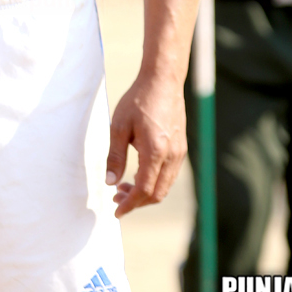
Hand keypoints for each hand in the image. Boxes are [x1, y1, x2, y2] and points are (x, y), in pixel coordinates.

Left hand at [106, 75, 186, 215]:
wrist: (163, 80)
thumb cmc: (139, 100)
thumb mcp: (119, 126)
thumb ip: (115, 156)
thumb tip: (110, 182)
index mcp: (156, 151)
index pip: (144, 190)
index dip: (129, 204)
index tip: (116, 211)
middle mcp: (172, 155)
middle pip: (157, 194)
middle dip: (136, 202)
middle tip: (116, 198)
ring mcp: (179, 152)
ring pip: (164, 186)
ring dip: (145, 193)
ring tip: (123, 187)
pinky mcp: (181, 147)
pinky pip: (169, 175)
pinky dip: (154, 182)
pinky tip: (139, 173)